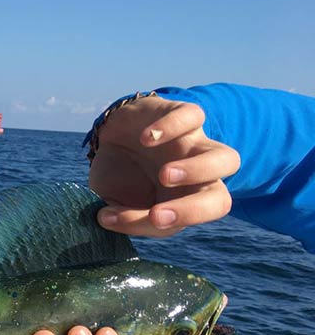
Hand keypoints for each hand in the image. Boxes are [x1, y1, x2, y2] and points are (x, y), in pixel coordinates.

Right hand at [89, 95, 239, 236]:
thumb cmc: (118, 178)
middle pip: (220, 200)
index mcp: (185, 202)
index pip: (193, 218)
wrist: (112, 138)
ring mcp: (194, 145)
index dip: (177, 220)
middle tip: (156, 214)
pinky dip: (173, 127)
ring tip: (164, 175)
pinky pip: (194, 117)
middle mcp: (198, 178)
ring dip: (199, 170)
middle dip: (194, 210)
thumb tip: (108, 217)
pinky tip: (146, 138)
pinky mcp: (182, 114)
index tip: (147, 218)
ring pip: (227, 159)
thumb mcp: (112, 201)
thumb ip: (118, 215)